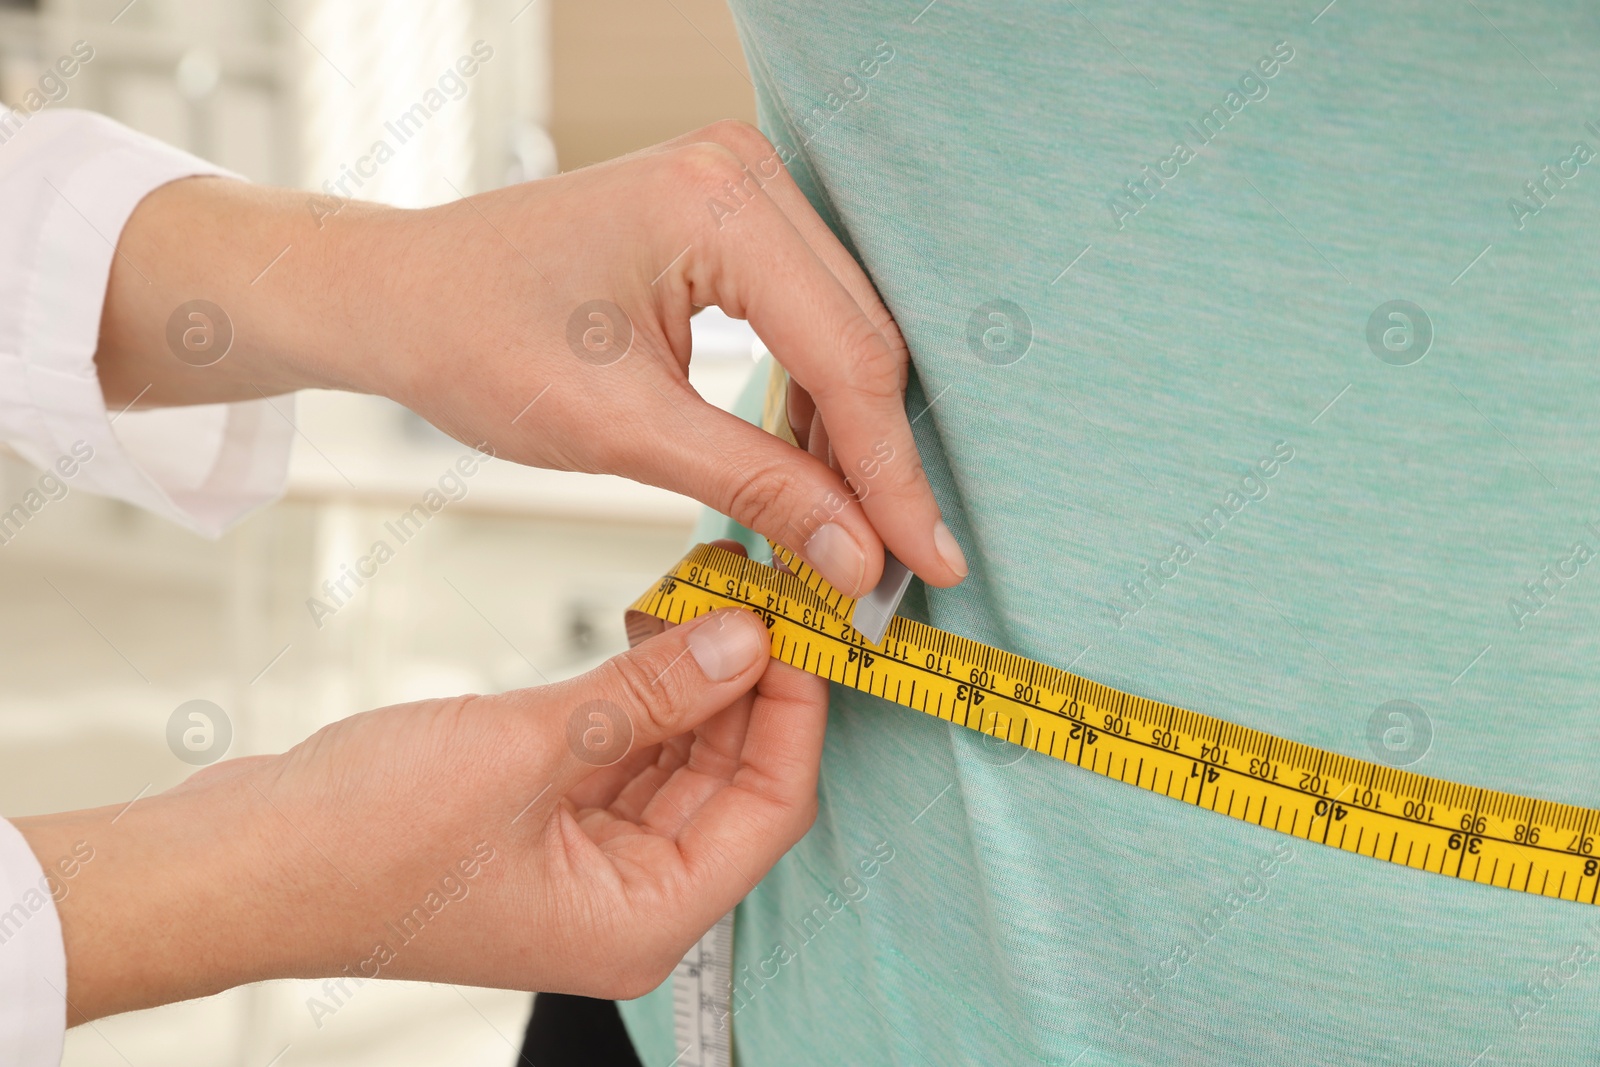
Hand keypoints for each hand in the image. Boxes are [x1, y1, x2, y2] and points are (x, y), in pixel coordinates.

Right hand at [15, 598, 824, 1020]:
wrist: (236, 862)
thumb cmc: (357, 847)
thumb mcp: (529, 749)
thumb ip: (650, 695)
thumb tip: (745, 641)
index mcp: (641, 920)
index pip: (771, 811)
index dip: (795, 712)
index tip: (801, 628)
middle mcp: (626, 899)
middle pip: (733, 782)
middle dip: (749, 685)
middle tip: (759, 593)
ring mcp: (585, 861)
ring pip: (681, 760)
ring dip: (696, 680)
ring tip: (709, 594)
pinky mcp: (546, 820)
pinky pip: (626, 752)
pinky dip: (644, 693)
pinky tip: (652, 628)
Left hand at [96, 121, 967, 594]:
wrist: (400, 295)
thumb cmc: (476, 343)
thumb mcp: (622, 431)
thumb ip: (757, 487)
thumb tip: (859, 557)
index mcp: (716, 204)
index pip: (845, 358)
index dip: (890, 475)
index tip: (925, 561)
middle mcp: (745, 172)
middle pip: (861, 338)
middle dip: (879, 459)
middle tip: (899, 564)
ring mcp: (742, 185)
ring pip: (845, 330)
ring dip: (853, 433)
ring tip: (861, 532)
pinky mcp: (731, 216)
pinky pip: (808, 314)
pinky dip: (815, 396)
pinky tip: (818, 468)